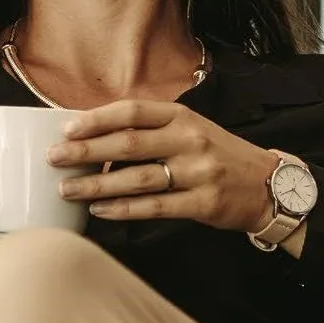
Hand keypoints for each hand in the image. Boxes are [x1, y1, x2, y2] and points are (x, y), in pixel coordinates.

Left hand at [47, 100, 277, 233]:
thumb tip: (96, 136)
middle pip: (128, 144)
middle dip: (86, 152)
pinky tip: (100, 210)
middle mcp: (190, 140)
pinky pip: (154, 207)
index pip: (133, 112)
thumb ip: (153, 130)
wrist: (267, 185)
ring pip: (137, 178)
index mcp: (183, 116)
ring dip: (96, 185)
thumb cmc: (219, 155)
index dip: (97, 119)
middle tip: (56, 159)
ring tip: (67, 189)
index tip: (67, 129)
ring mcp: (198, 172)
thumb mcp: (192, 129)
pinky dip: (123, 209)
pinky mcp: (202, 203)